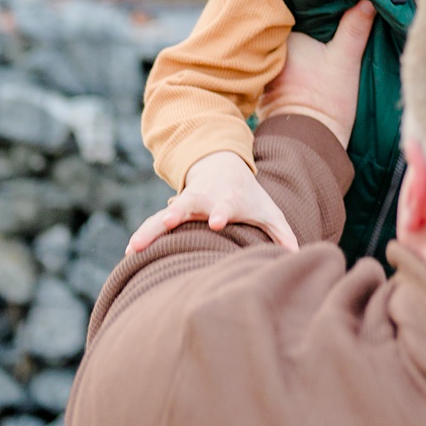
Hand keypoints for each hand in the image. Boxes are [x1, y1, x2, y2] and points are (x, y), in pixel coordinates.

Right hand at [127, 150, 298, 254]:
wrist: (223, 168)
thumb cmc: (249, 198)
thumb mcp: (268, 210)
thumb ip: (281, 232)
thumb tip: (297, 253)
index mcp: (227, 199)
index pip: (224, 206)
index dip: (220, 212)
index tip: (217, 222)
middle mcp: (202, 199)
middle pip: (187, 204)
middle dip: (176, 212)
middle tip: (167, 221)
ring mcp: (183, 204)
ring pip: (162, 216)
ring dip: (150, 230)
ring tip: (134, 248)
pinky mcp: (170, 213)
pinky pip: (152, 225)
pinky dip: (142, 237)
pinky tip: (129, 256)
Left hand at [257, 0, 374, 147]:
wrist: (309, 141)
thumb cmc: (325, 100)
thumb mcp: (346, 59)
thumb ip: (355, 27)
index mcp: (281, 36)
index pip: (292, 5)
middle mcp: (267, 48)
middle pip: (288, 21)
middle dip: (305, 12)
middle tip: (331, 1)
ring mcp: (266, 65)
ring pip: (285, 38)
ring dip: (300, 32)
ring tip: (324, 22)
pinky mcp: (270, 81)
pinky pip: (283, 54)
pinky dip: (296, 49)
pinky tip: (312, 48)